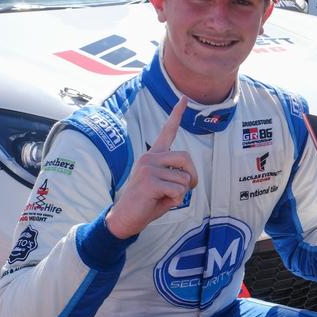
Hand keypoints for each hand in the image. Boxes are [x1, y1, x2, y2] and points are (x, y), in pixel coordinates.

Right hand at [105, 97, 197, 238]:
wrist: (124, 219)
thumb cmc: (146, 203)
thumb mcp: (164, 187)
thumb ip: (176, 177)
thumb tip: (188, 179)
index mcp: (153, 156)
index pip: (167, 131)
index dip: (177, 114)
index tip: (184, 98)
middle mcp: (149, 157)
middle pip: (186, 157)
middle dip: (191, 176)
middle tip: (184, 190)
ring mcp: (148, 167)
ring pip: (183, 178)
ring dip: (181, 193)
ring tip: (164, 198)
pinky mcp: (149, 181)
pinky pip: (177, 189)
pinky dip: (175, 200)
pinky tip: (161, 202)